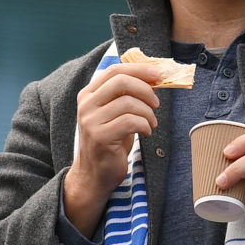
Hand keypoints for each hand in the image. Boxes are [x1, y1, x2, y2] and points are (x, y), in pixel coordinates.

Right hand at [63, 63, 160, 235]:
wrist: (95, 174)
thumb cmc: (111, 142)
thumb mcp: (117, 114)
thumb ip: (128, 95)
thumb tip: (153, 77)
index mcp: (89, 94)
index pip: (114, 70)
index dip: (138, 69)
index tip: (157, 74)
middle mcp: (86, 105)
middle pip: (121, 82)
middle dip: (146, 89)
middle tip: (157, 103)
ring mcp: (91, 121)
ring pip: (129, 103)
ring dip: (148, 113)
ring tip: (151, 123)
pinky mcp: (100, 137)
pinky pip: (130, 121)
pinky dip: (145, 125)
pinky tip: (146, 132)